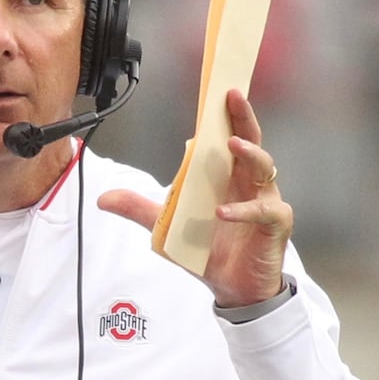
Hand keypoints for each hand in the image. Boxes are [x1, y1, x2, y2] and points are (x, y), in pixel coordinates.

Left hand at [99, 88, 292, 306]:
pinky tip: (221, 212)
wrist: (234, 288)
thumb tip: (103, 198)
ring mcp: (266, 201)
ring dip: (249, 154)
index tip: (219, 91)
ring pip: (264, 169)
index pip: (228, 138)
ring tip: (232, 144)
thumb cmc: (208, 251)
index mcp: (226, 178)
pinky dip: (243, 210)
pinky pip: (263, 211)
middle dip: (243, 118)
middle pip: (251, 142)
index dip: (226, 115)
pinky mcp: (275, 225)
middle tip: (233, 96)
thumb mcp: (165, 228)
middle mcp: (249, 184)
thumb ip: (139, 209)